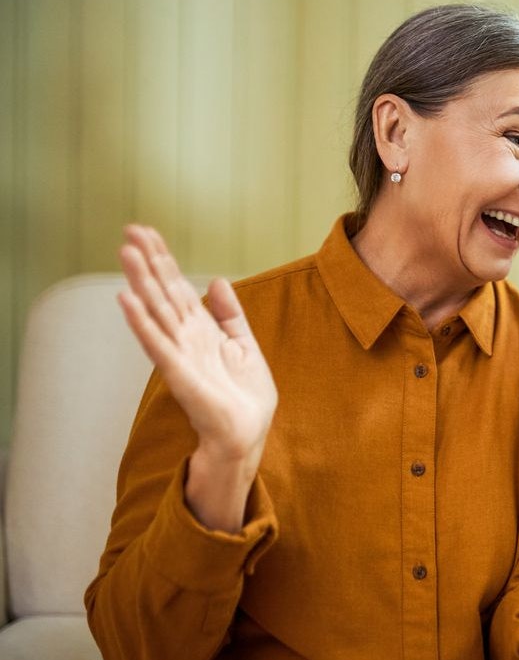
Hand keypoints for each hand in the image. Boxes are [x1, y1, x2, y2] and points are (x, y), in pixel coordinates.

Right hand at [117, 225, 276, 529]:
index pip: (177, 286)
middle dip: (148, 262)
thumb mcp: (243, 344)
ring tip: (125, 253)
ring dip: (140, 283)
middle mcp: (184, 338)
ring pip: (156, 311)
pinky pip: (158, 344)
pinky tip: (127, 300)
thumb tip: (216, 281)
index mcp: (200, 329)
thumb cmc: (244, 395)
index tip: (147, 232)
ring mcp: (179, 354)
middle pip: (162, 292)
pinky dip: (142, 322)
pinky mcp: (179, 374)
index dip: (163, 259)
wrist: (248, 433)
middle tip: (129, 231)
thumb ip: (229, 314)